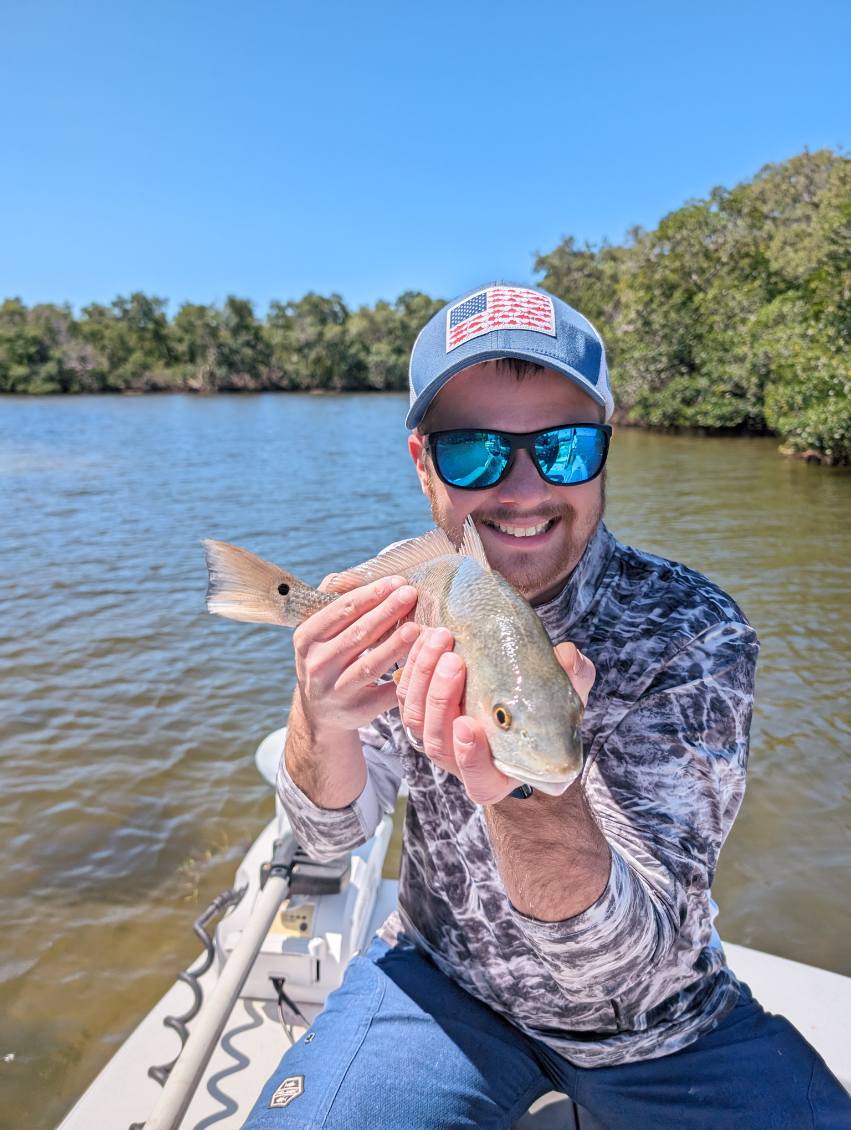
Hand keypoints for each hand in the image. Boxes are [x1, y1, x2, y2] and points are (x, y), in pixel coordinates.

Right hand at [292, 573, 419, 733]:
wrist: (320, 711)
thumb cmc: (327, 656)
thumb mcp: (318, 630)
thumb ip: (334, 599)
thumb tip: (357, 573)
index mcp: (307, 638)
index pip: (341, 610)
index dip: (371, 594)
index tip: (397, 581)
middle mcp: (316, 665)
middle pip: (358, 634)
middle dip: (387, 612)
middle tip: (411, 594)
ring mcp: (334, 690)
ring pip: (369, 665)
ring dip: (395, 645)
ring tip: (417, 627)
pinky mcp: (356, 711)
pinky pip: (383, 693)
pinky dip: (403, 677)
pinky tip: (421, 662)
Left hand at [397, 635, 595, 804]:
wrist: (513, 705)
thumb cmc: (542, 714)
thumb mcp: (565, 700)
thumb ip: (572, 682)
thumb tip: (569, 656)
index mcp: (495, 777)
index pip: (479, 780)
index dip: (470, 759)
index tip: (469, 726)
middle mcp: (459, 763)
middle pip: (438, 742)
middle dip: (442, 699)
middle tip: (455, 662)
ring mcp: (436, 740)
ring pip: (416, 716)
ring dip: (424, 675)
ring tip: (440, 639)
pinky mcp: (420, 714)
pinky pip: (405, 695)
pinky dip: (412, 665)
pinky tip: (422, 636)